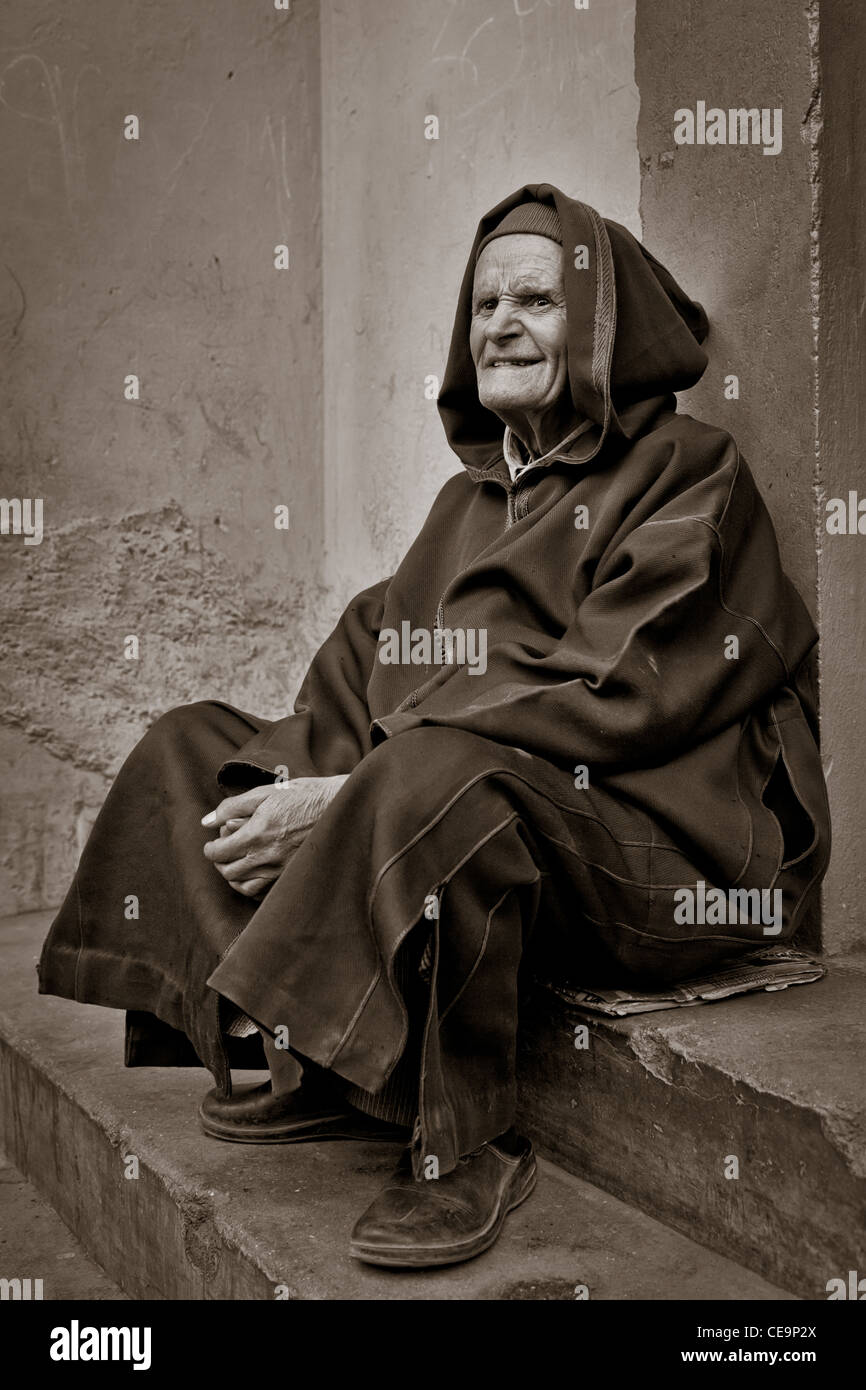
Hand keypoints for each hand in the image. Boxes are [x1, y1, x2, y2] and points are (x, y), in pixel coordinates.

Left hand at [201, 775, 348, 898]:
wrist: (340, 807)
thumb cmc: (304, 796)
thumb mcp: (266, 792)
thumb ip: (232, 807)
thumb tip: (207, 822)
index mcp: (257, 833)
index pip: (220, 853)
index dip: (210, 849)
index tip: (211, 845)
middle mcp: (268, 856)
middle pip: (229, 872)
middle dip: (220, 862)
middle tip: (222, 853)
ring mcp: (282, 870)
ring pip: (244, 886)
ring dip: (234, 877)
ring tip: (236, 865)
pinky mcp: (293, 876)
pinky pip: (264, 893)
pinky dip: (253, 888)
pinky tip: (254, 877)